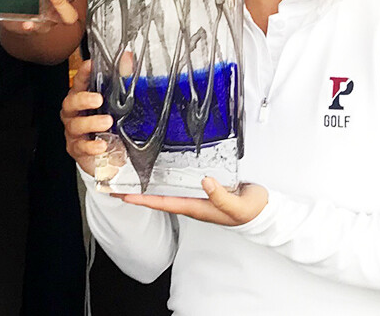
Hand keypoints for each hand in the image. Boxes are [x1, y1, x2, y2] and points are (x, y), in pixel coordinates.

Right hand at [61, 60, 113, 174]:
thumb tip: (128, 58)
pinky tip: (102, 144)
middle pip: (70, 102)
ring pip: (76, 125)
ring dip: (91, 122)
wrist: (112, 156)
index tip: (91, 65)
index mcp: (82, 99)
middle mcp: (75, 114)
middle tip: (98, 99)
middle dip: (82, 99)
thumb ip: (123, 79)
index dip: (83, 73)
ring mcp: (75, 133)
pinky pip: (81, 147)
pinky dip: (91, 146)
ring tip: (107, 122)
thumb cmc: (111, 127)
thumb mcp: (119, 104)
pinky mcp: (78, 150)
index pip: (79, 82)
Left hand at [118, 178, 269, 227]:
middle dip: (138, 191)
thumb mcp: (236, 206)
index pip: (162, 203)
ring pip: (167, 188)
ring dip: (149, 183)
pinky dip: (166, 175)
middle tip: (116, 183)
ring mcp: (197, 194)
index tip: (122, 194)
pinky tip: (159, 167)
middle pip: (158, 197)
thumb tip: (205, 182)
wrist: (263, 210)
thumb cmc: (249, 211)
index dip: (142, 199)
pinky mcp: (204, 185)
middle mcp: (192, 201)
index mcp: (195, 207)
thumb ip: (221, 196)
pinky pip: (179, 180)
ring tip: (131, 174)